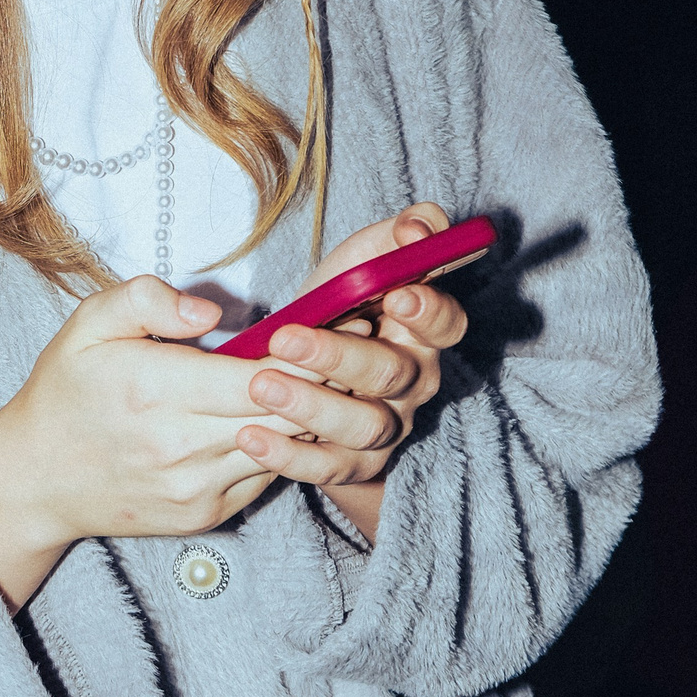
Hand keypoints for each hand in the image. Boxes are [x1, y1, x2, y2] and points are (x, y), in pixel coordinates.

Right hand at [0, 233, 459, 608]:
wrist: (35, 480)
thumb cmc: (65, 391)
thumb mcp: (87, 326)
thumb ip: (146, 301)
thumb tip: (212, 313)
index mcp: (155, 391)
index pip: (263, 371)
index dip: (313, 348)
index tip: (344, 315)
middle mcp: (182, 448)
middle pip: (289, 412)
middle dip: (332, 378)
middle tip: (366, 340)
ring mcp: (199, 488)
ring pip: (289, 448)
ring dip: (320, 415)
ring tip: (345, 375)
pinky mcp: (209, 513)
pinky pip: (270, 475)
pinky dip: (289, 445)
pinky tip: (297, 413)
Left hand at [234, 203, 467, 540]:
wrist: (313, 371)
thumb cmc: (342, 303)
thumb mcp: (367, 258)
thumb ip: (399, 234)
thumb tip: (416, 228)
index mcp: (424, 332)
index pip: (447, 325)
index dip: (428, 312)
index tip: (396, 296)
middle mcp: (414, 383)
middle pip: (392, 375)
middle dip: (338, 356)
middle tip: (285, 337)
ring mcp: (387, 428)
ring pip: (363, 426)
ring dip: (311, 407)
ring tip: (260, 385)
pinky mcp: (353, 465)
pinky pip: (327, 468)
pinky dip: (288, 457)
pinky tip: (249, 436)